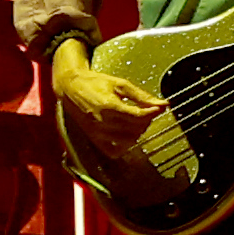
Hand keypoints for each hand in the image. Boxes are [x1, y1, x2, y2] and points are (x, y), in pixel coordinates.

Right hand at [49, 40, 191, 186]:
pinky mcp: (94, 139)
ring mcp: (98, 133)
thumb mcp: (121, 84)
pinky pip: (113, 151)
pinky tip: (126, 135)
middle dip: (146, 120)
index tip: (159, 107)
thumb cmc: (94, 83)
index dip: (153, 112)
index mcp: (109, 106)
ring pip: (128, 140)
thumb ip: (142, 96)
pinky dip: (124, 146)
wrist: (71, 88)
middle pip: (136, 128)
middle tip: (147, 111)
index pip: (139, 116)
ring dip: (138, 132)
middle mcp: (103, 122)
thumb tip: (162, 104)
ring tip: (137, 120)